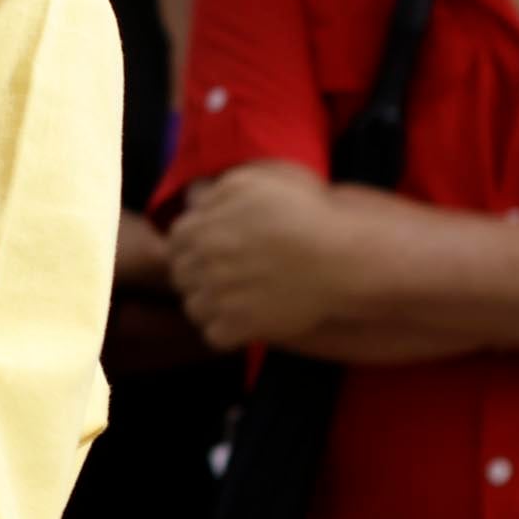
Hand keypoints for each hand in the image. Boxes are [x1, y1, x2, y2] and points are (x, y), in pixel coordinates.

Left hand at [168, 164, 346, 350]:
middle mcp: (205, 262)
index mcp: (203, 228)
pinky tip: (245, 319)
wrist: (342, 257)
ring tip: (235, 298)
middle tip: (225, 274)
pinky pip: (214, 336)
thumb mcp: (258, 183)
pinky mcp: (241, 326)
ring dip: (209, 305)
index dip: (193, 245)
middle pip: (180, 275)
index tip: (212, 249)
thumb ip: (217, 189)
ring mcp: (221, 297)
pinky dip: (226, 331)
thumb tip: (193, 198)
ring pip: (193, 308)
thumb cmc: (305, 213)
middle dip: (197, 274)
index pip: (175, 241)